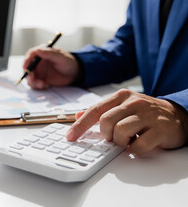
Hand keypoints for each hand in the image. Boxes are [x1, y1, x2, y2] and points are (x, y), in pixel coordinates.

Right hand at [23, 45, 79, 88]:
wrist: (74, 73)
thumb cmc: (69, 62)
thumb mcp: (60, 57)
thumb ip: (49, 53)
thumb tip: (37, 50)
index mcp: (42, 53)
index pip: (30, 55)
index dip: (26, 61)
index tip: (26, 67)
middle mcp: (38, 62)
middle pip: (27, 67)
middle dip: (28, 75)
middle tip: (33, 80)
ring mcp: (39, 71)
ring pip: (30, 77)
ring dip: (33, 82)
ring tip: (42, 85)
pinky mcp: (41, 79)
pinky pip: (34, 84)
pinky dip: (37, 86)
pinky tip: (45, 86)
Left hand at [66, 89, 187, 155]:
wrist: (178, 115)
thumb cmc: (145, 113)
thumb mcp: (123, 106)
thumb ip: (101, 111)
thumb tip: (78, 116)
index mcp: (121, 97)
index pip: (95, 110)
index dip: (80, 125)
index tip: (70, 136)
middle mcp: (134, 103)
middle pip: (106, 122)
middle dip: (106, 134)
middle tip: (113, 137)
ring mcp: (148, 115)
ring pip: (121, 132)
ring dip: (120, 142)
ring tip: (127, 140)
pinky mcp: (160, 130)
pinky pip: (138, 146)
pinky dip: (133, 151)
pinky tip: (137, 146)